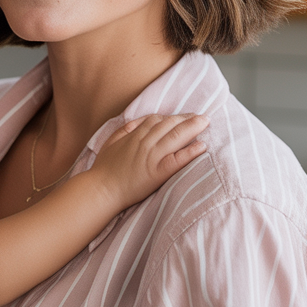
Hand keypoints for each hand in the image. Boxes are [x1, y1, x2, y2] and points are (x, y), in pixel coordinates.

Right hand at [92, 113, 208, 208]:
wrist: (101, 189)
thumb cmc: (103, 169)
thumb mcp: (110, 143)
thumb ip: (123, 130)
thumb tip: (134, 122)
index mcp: (135, 136)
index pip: (157, 120)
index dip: (173, 117)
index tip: (184, 117)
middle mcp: (145, 143)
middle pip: (170, 125)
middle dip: (187, 119)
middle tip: (202, 116)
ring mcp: (151, 157)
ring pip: (175, 137)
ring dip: (193, 128)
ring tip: (205, 123)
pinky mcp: (157, 173)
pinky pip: (177, 160)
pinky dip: (190, 152)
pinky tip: (202, 147)